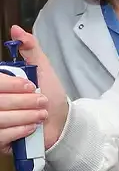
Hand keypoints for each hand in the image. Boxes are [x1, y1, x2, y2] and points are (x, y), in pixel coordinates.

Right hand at [0, 25, 67, 151]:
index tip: (32, 86)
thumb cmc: (50, 93)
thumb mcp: (41, 67)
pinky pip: (2, 135)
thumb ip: (30, 48)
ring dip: (25, 117)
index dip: (13, 85)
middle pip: (0, 101)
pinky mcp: (0, 140)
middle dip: (25, 102)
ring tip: (40, 114)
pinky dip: (20, 131)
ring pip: (0, 118)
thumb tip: (16, 29)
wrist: (61, 122)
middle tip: (42, 101)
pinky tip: (32, 128)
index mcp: (1, 84)